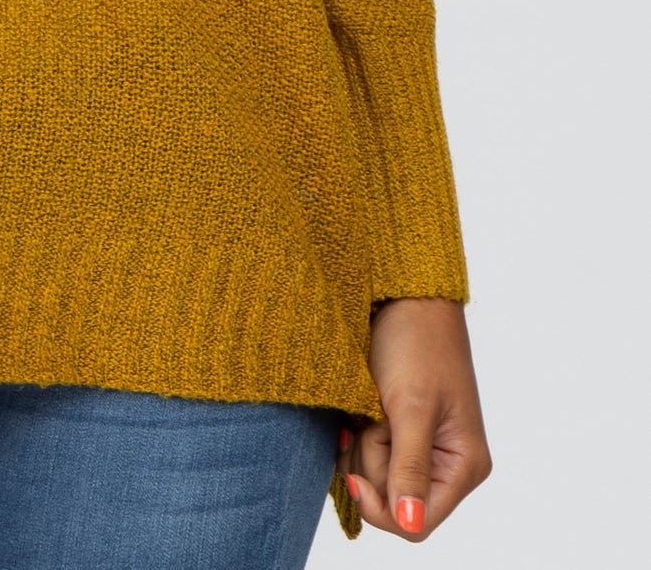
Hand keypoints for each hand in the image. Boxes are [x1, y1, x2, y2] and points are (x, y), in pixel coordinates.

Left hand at [337, 297, 490, 539]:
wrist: (405, 294)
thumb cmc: (416, 342)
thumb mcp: (410, 406)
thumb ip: (409, 467)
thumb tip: (410, 523)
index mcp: (464, 465)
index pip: (417, 523)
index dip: (380, 508)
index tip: (352, 476)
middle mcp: (447, 463)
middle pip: (391, 500)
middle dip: (371, 461)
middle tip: (376, 416)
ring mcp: (423, 447)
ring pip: (375, 478)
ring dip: (361, 444)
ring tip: (371, 404)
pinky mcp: (400, 431)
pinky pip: (368, 455)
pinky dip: (357, 435)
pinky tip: (361, 409)